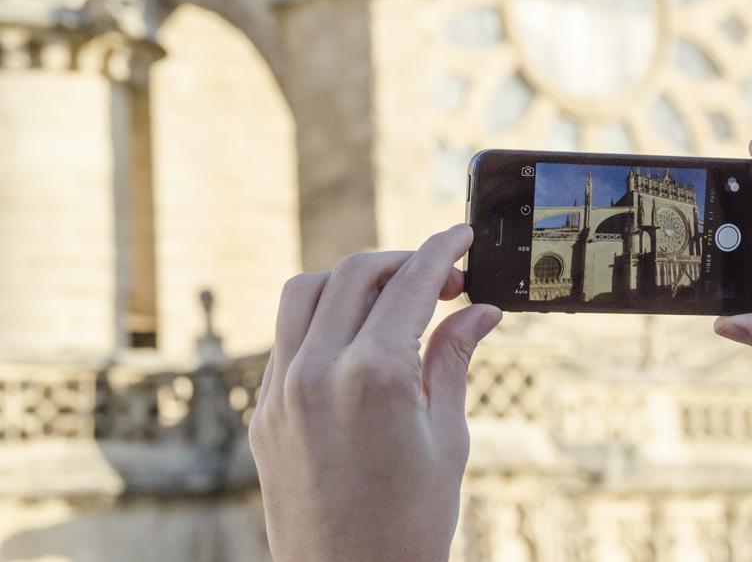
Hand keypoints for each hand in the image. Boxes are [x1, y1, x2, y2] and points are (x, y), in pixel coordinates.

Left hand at [249, 224, 501, 561]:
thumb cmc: (411, 523)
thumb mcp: (446, 437)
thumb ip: (453, 359)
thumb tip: (479, 311)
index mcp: (374, 375)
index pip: (410, 282)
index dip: (440, 250)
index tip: (460, 238)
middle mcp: (318, 371)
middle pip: (356, 273)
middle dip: (404, 261)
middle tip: (444, 282)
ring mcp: (281, 390)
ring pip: (308, 291)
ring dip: (353, 280)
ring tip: (394, 300)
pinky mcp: (263, 411)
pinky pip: (286, 336)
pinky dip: (322, 317)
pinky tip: (357, 338)